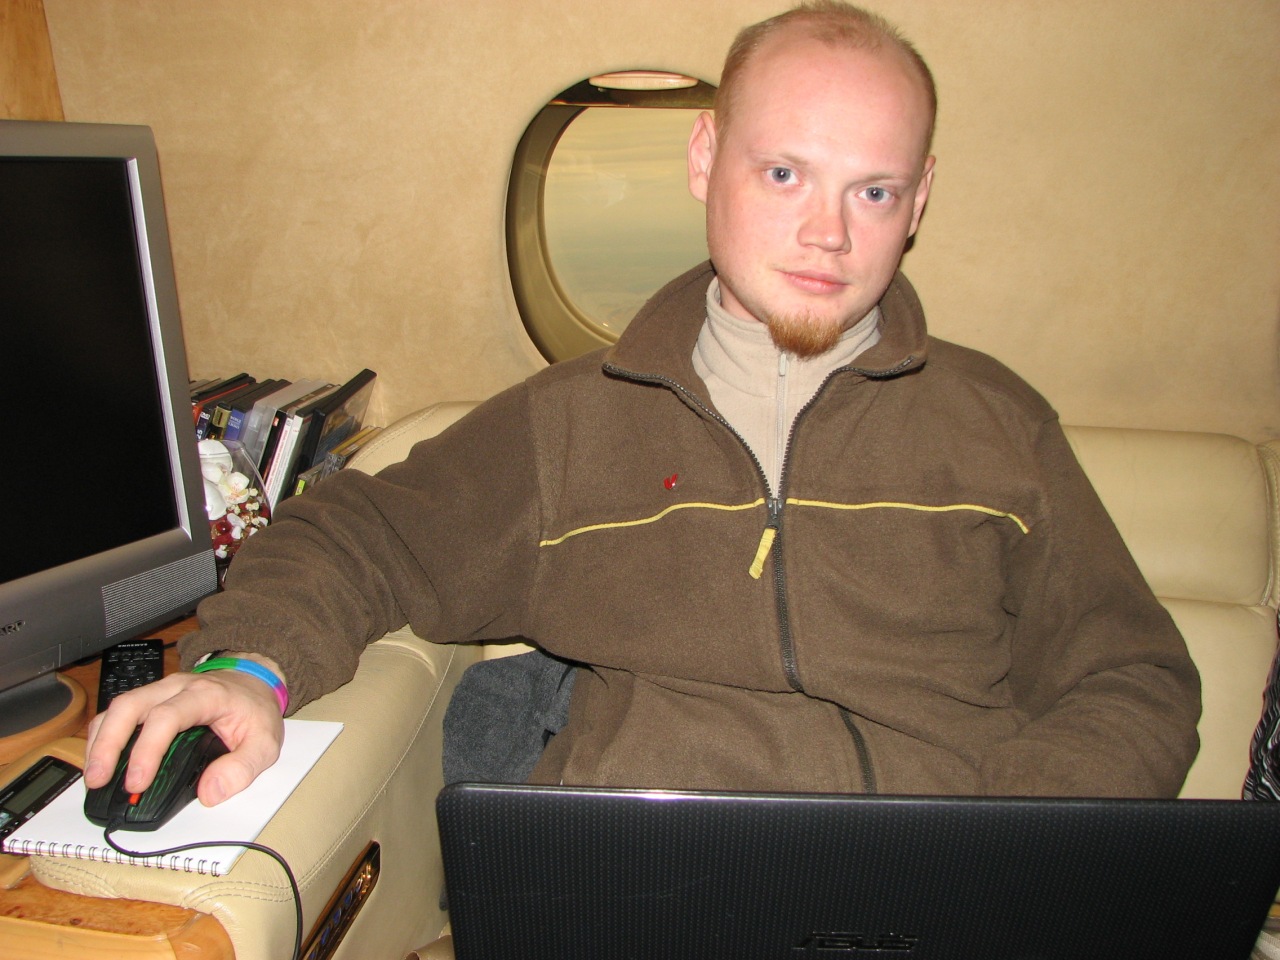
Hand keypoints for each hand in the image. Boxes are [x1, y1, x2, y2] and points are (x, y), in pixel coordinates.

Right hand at [84, 654, 286, 806]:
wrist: (254, 684)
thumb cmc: (255, 711)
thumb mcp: (266, 742)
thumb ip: (243, 768)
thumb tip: (210, 793)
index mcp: (207, 695)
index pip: (167, 717)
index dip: (147, 750)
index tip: (137, 782)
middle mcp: (177, 687)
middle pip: (130, 705)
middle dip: (108, 744)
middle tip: (99, 780)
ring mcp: (160, 691)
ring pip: (118, 707)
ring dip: (100, 741)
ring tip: (94, 777)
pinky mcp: (150, 700)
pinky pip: (118, 713)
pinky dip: (104, 736)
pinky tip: (101, 761)